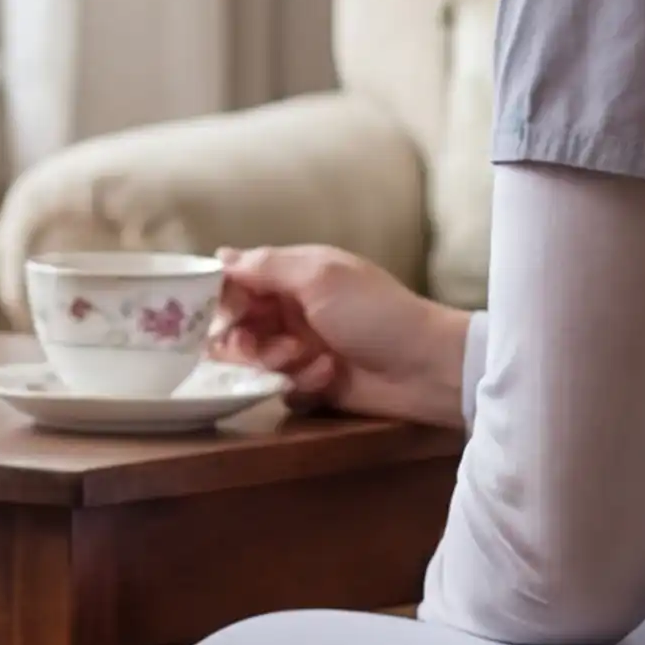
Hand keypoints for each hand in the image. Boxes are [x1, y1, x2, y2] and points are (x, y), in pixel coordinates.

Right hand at [211, 246, 471, 426]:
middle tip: (274, 345)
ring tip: (307, 360)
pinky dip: (301, 384)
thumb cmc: (374, 312)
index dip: (223, 299)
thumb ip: (265, 266)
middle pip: (237, 326)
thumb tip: (219, 255)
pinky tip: (329, 377)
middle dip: (248, 340)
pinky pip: (280, 388)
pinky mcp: (311, 384)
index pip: (236, 281)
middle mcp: (291, 310)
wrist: (426, 366)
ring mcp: (300, 349)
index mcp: (293, 275)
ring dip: (276, 362)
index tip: (228, 315)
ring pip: (255, 361)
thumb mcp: (319, 276)